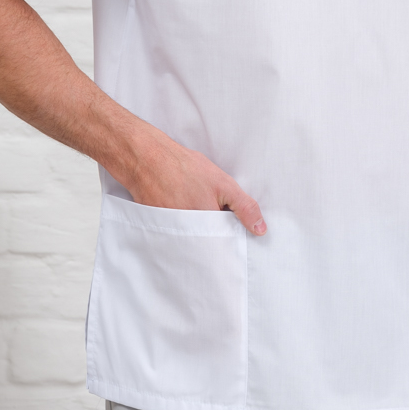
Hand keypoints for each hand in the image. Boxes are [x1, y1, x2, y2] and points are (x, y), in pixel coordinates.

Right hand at [123, 125, 266, 236]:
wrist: (147, 160)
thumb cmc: (185, 169)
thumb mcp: (223, 184)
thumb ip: (244, 207)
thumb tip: (261, 230)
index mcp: (207, 228)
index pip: (224, 249)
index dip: (231, 243)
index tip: (236, 238)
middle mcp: (188, 237)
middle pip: (208, 249)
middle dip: (216, 240)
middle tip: (216, 220)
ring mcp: (172, 235)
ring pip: (193, 243)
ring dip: (199, 235)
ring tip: (197, 212)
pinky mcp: (160, 231)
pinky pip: (177, 238)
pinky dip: (183, 230)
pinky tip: (183, 211)